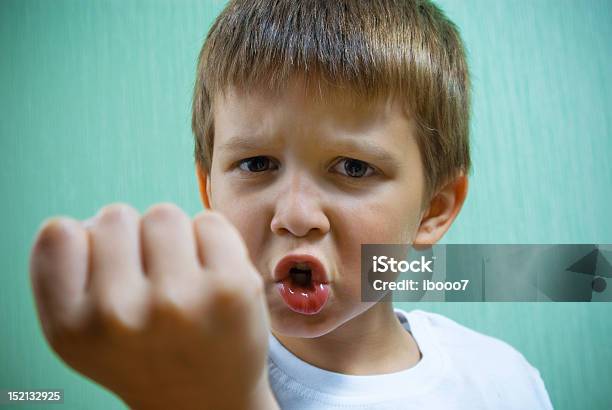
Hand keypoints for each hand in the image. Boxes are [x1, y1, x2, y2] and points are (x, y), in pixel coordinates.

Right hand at [29, 203, 277, 409]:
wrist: (207, 401)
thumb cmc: (142, 354)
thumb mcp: (81, 334)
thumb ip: (64, 275)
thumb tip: (87, 221)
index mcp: (72, 327)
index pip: (58, 233)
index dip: (85, 245)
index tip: (107, 276)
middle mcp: (120, 315)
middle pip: (115, 216)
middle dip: (132, 241)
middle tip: (150, 284)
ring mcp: (179, 300)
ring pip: (163, 214)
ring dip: (172, 239)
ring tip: (180, 281)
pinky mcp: (231, 287)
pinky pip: (209, 221)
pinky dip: (210, 242)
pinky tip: (211, 279)